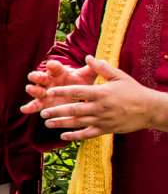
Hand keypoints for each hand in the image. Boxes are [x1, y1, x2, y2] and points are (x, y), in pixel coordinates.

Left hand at [29, 57, 167, 140]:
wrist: (150, 109)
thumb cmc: (133, 91)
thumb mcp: (119, 76)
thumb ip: (102, 68)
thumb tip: (88, 56)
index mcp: (101, 93)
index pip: (77, 92)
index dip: (62, 91)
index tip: (48, 91)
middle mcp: (100, 108)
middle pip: (74, 110)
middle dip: (57, 111)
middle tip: (43, 112)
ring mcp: (102, 120)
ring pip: (78, 123)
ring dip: (61, 124)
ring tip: (47, 123)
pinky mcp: (106, 130)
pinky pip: (88, 134)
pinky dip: (75, 136)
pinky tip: (63, 136)